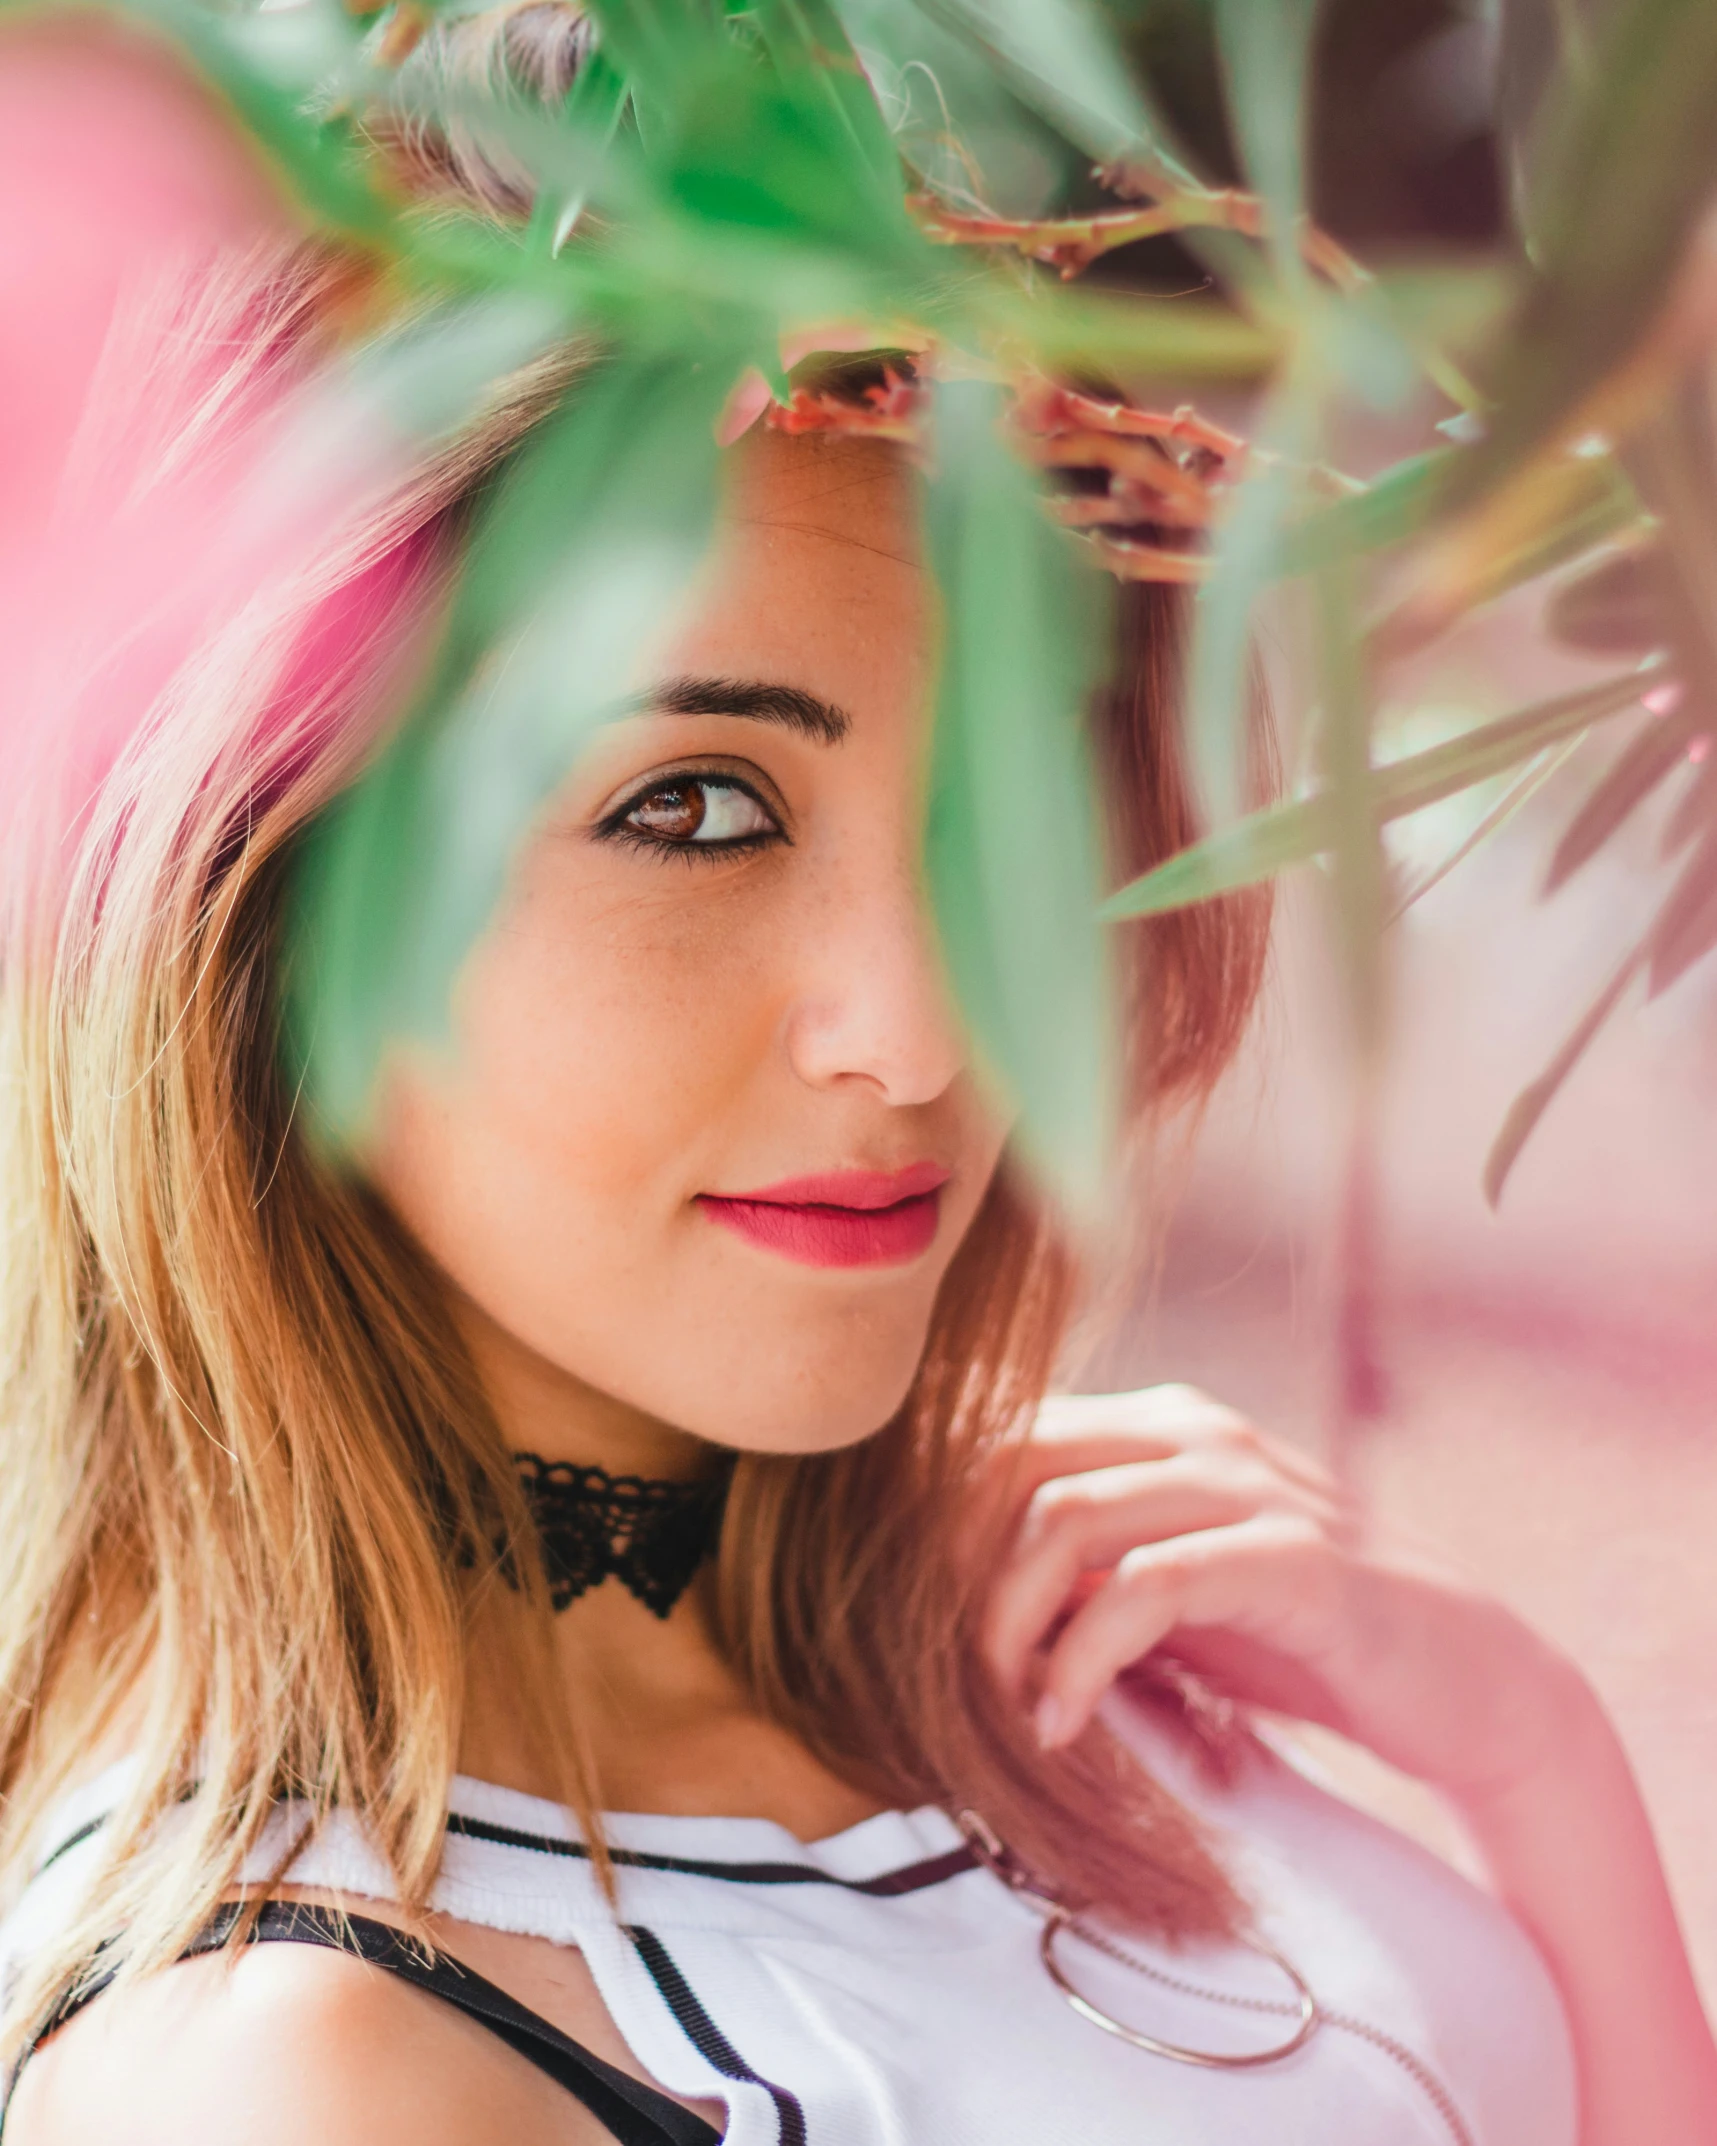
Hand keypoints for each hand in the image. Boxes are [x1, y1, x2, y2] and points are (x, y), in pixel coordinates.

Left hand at [980, 1385, 1600, 1814]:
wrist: (1462, 1681)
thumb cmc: (1295, 1637)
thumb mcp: (1166, 1595)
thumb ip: (1077, 1571)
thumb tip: (946, 1594)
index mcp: (1160, 1425)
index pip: (1003, 1434)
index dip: (938, 1523)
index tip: (914, 1615)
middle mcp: (1198, 1433)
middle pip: (1014, 1462)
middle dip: (954, 1567)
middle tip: (944, 1665)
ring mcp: (1249, 1487)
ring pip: (1066, 1516)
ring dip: (1007, 1620)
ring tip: (1003, 1704)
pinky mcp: (1296, 1558)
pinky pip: (1150, 1585)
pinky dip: (1083, 1655)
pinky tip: (1062, 1717)